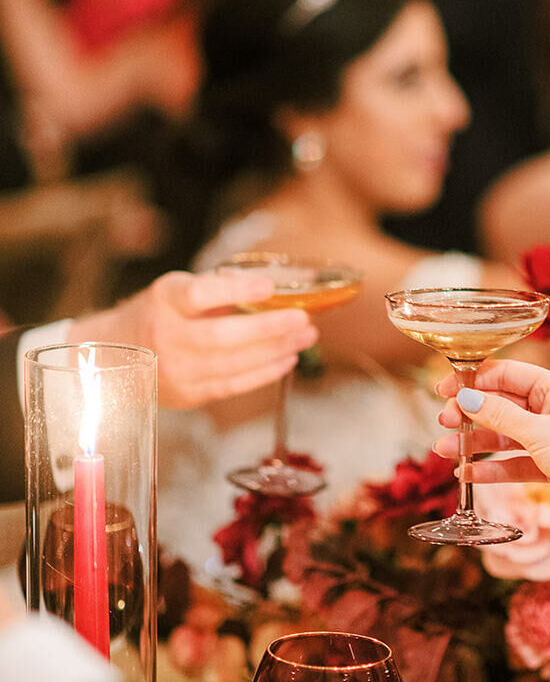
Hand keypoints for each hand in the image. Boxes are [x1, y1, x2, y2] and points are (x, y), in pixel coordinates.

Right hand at [67, 270, 317, 408]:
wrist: (113, 357)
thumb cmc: (157, 314)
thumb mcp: (174, 290)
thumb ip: (215, 289)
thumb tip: (269, 287)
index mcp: (164, 301)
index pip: (199, 295)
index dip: (235, 291)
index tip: (267, 286)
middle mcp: (166, 337)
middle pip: (222, 336)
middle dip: (269, 328)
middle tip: (303, 318)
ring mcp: (176, 371)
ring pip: (233, 364)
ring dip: (276, 350)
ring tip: (305, 337)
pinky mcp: (188, 395)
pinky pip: (233, 385)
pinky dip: (265, 373)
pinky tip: (287, 359)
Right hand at [433, 360, 549, 530]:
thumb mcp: (540, 432)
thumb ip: (500, 415)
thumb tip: (466, 398)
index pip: (507, 374)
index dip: (473, 381)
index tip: (444, 390)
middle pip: (502, 405)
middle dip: (470, 414)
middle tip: (444, 422)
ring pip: (504, 436)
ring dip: (475, 443)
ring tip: (445, 451)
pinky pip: (514, 462)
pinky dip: (492, 468)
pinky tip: (468, 474)